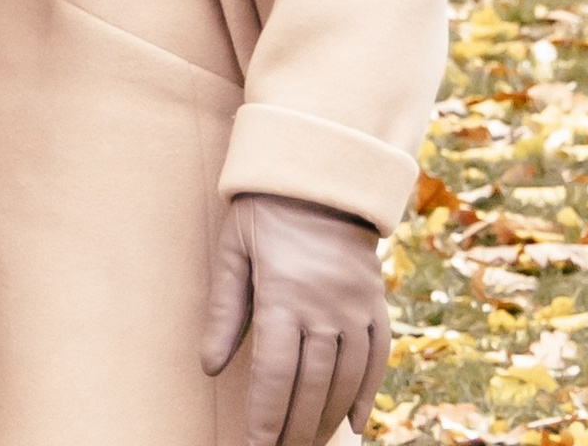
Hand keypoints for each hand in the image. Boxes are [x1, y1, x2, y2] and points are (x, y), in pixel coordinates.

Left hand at [201, 192, 390, 445]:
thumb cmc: (264, 209)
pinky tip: (354, 423)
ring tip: (309, 444)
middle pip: (311, 387)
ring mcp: (356, 306)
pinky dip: (368, 394)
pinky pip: (378, 357)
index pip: (274, 376)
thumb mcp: (234, 249)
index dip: (265, 419)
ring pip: (346, 380)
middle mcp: (324, 306)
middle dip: (295, 430)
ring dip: (328, 419)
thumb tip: (209, 367)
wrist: (320, 169)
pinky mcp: (376, 302)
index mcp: (283, 294)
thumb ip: (224, 310)